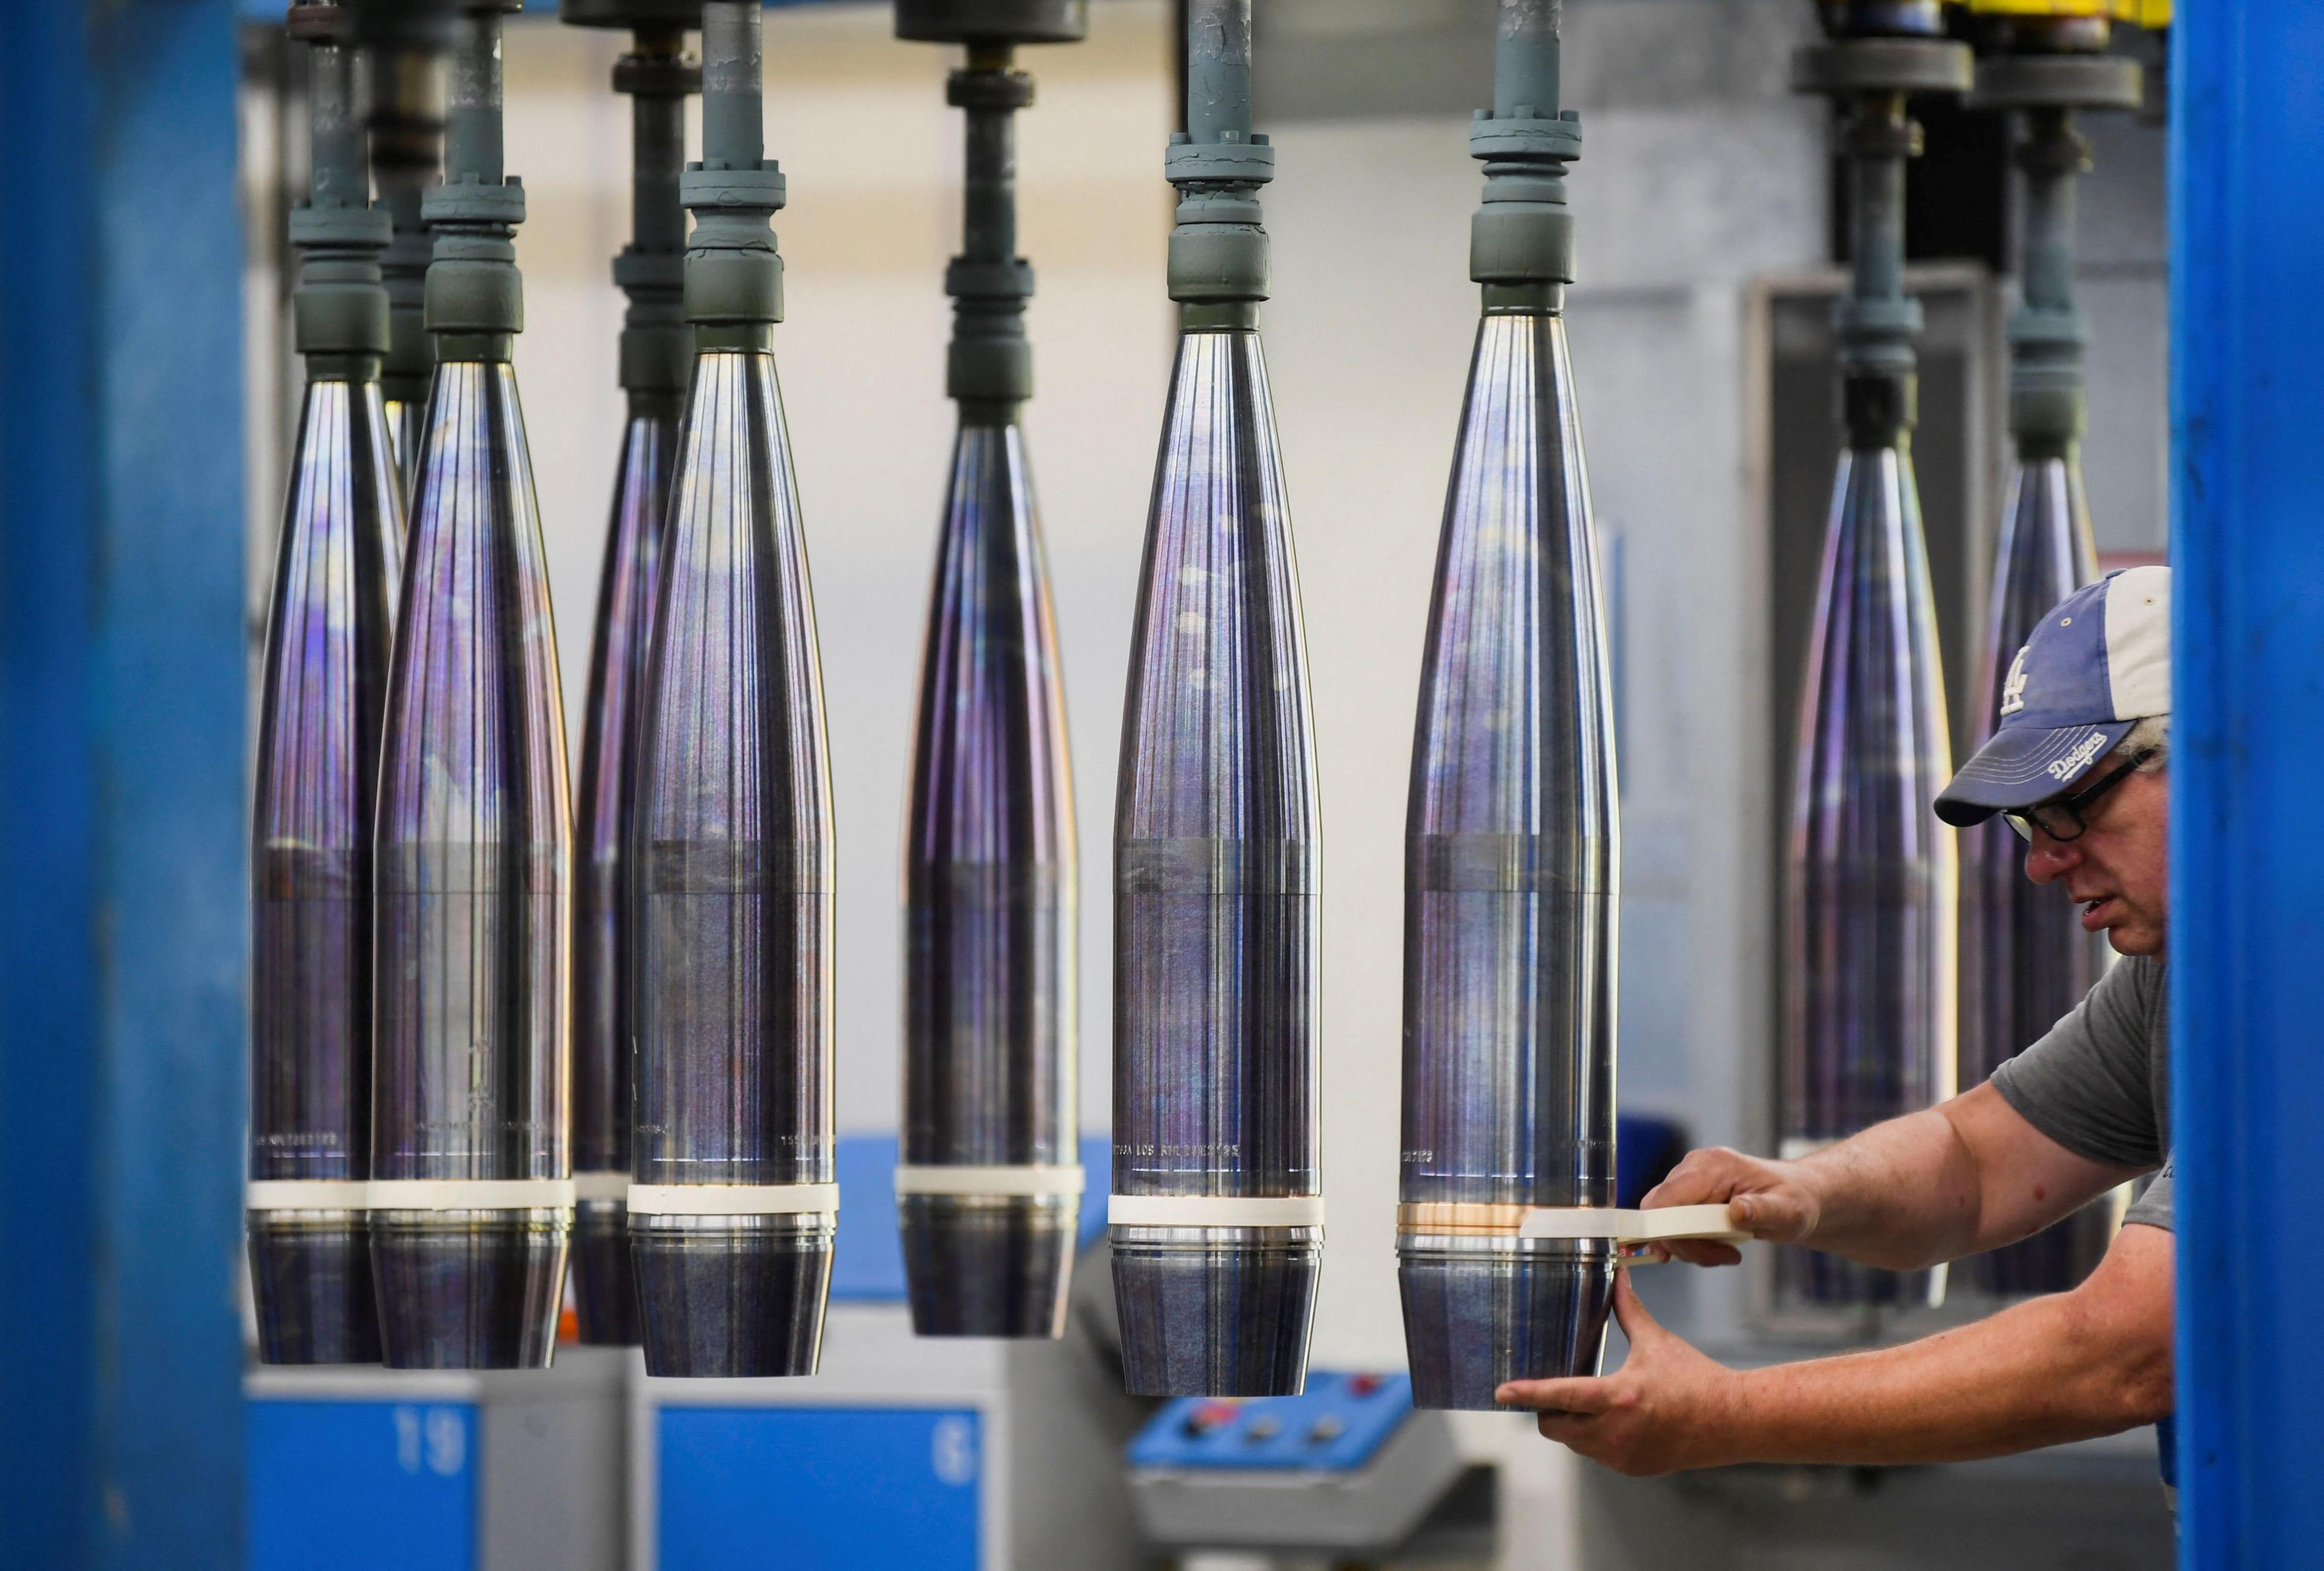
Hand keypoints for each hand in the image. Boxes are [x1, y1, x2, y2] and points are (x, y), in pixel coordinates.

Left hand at [1494, 1272, 1740, 1476]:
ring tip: (1586, 1402)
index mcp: (1617, 1398)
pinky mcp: (1631, 1468)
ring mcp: (1622, 1456)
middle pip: (1554, 1426)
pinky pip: (1596, 1455)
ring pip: (1574, 1442)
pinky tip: (1612, 1420)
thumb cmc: (1695, 1379)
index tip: (1500, 1391)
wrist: (1732, 1421)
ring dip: (1571, 1424)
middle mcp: (1614, 1433)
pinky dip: (1595, 1438)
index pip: (1559, 1396)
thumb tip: (1617, 1275)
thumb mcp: (1657, 1341)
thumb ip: (1628, 1310)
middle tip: (1551, 1391)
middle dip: (1547, 1410)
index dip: (1527, 1393)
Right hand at [1636, 1145, 1820, 1264]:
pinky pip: (1672, 1221)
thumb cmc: (1795, 1201)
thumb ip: (1762, 1211)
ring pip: (1663, 1220)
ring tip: (1726, 1253)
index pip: (1665, 1198)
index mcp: (1713, 1166)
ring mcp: (1689, 1177)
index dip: (1663, 1230)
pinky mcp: (1689, 1191)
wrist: (1799, 1195)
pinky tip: (1712, 1248)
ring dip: (1690, 1245)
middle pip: (1659, 1212)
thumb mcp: (1788, 1212)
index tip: (1687, 1255)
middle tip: (1720, 1257)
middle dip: (1683, 1243)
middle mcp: (1694, 1166)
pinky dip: (1689, 1240)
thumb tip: (1736, 1210)